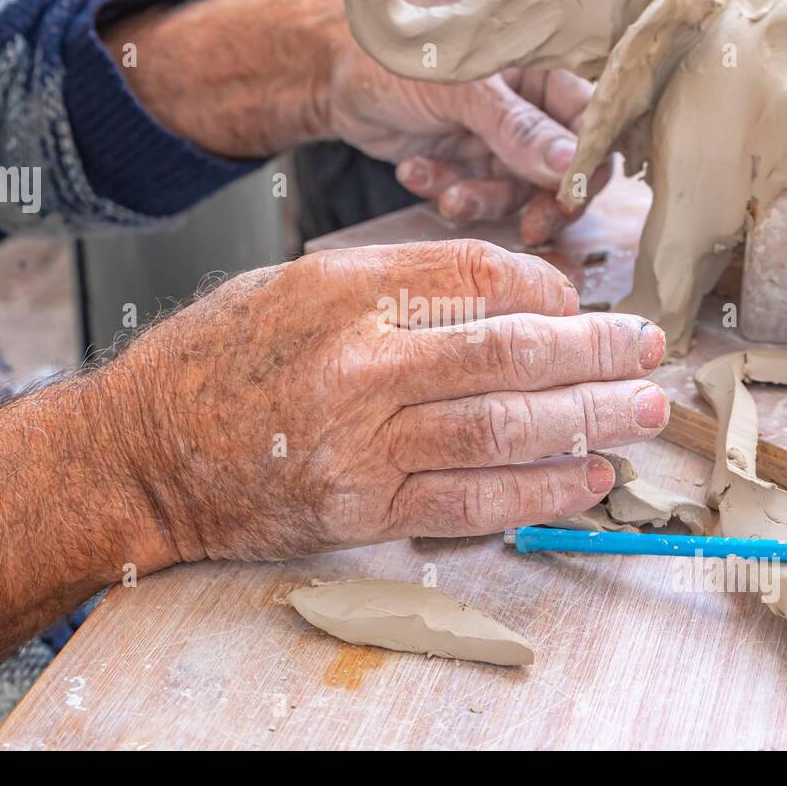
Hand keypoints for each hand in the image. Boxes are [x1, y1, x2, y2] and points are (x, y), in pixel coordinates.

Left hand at [101, 0, 606, 242]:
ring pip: (519, 193)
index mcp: (545, 72)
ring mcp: (502, 142)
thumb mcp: (461, 89)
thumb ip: (517, 128)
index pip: (593, 123)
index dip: (586, 164)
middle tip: (528, 226)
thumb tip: (569, 166)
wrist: (335, 76)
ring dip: (483, 199)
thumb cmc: (399, 58)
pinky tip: (415, 171)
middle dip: (542, 200)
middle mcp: (532, 109)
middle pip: (565, 171)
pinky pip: (477, 198)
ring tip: (444, 192)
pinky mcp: (470, 167)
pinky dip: (448, 191)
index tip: (566, 195)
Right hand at [105, 241, 668, 561]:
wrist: (138, 454)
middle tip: (647, 349)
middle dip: (596, 352)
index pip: (480, 275)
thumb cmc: (213, 363)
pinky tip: (585, 476)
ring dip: (588, 421)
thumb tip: (502, 295)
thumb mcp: (295, 285)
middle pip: (511, 353)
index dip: (548, 286)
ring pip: (505, 429)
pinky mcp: (362, 510)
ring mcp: (362, 445)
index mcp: (344, 292)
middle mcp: (359, 364)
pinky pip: (471, 502)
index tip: (578, 301)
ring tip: (641, 410)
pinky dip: (538, 491)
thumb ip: (396, 287)